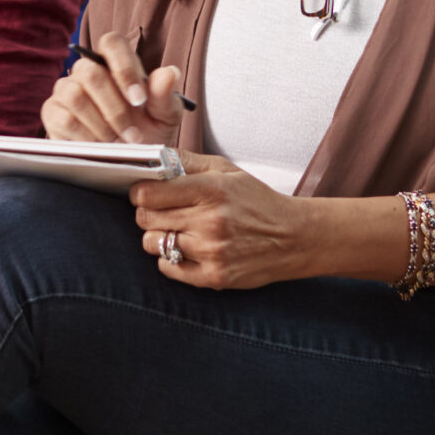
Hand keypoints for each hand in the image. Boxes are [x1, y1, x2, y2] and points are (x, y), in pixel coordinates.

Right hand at [44, 33, 182, 144]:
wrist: (128, 161)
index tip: (139, 100)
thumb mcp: (164, 117)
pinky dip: (85, 137)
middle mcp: (86, 70)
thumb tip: (170, 72)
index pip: (112, 43)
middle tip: (133, 135)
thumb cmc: (147, 131)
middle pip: (90, 73)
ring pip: (75, 95)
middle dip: (114, 109)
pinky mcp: (53, 112)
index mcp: (115, 62)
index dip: (123, 68)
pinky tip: (98, 147)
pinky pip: (63, 119)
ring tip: (116, 142)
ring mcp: (66, 90)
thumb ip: (165, 95)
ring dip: (101, 125)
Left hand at [129, 152, 314, 289]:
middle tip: (161, 211)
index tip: (145, 193)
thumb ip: (188, 162)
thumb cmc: (258, 201)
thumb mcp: (227, 171)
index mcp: (211, 190)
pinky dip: (169, 259)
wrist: (294, 237)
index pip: (149, 193)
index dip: (140, 192)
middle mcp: (209, 221)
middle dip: (146, 213)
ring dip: (158, 236)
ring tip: (177, 230)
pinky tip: (185, 248)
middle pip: (146, 219)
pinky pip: (167, 268)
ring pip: (153, 244)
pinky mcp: (214, 276)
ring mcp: (211, 252)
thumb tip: (154, 158)